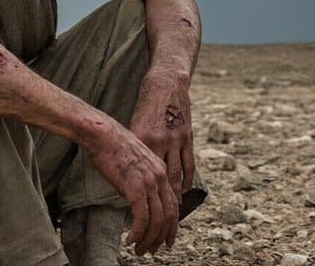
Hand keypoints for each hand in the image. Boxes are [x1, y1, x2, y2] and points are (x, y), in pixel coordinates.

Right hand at [85, 116, 178, 255]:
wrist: (103, 134)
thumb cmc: (112, 145)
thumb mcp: (135, 161)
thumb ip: (141, 178)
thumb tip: (135, 196)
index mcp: (161, 171)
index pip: (173, 204)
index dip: (172, 225)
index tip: (166, 238)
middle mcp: (160, 177)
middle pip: (170, 215)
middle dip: (162, 236)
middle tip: (153, 250)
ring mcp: (149, 182)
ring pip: (157, 220)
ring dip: (149, 239)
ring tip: (140, 249)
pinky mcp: (135, 188)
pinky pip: (142, 218)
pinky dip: (138, 232)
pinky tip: (129, 239)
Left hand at [128, 72, 194, 242]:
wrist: (164, 84)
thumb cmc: (143, 108)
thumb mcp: (132, 129)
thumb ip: (132, 151)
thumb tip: (126, 179)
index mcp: (141, 141)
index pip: (139, 177)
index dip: (138, 199)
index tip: (135, 220)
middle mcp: (158, 142)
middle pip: (160, 183)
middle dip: (159, 209)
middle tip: (155, 230)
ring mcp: (175, 140)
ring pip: (176, 177)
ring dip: (174, 200)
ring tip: (170, 218)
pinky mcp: (188, 137)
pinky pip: (188, 165)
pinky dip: (186, 181)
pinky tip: (182, 193)